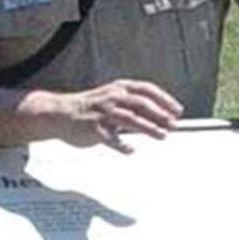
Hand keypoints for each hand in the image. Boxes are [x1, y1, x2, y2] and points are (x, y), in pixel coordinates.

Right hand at [50, 78, 182, 147]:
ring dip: (148, 127)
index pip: (147, 90)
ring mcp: (102, 113)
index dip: (164, 100)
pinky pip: (110, 138)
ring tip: (162, 135)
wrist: (60, 113)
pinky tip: (131, 150)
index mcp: (119, 89)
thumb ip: (134, 104)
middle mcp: (112, 98)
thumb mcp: (113, 98)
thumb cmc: (91, 108)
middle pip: (141, 104)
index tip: (178, 111)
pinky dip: (121, 145)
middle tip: (173, 125)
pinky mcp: (93, 129)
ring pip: (129, 119)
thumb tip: (162, 116)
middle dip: (160, 114)